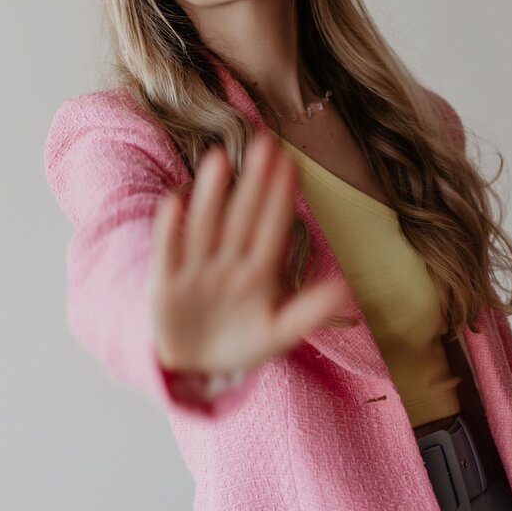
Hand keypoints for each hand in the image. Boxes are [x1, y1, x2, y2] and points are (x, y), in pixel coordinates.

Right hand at [146, 130, 348, 398]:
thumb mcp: (278, 332)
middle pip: (241, 218)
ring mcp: (196, 272)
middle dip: (253, 183)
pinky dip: (169, 231)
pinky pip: (168, 255)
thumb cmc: (242, 342)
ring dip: (211, 196)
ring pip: (205, 228)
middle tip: (265, 142)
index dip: (280, 197)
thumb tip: (346, 289)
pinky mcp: (165, 287)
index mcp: (259, 272)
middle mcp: (228, 264)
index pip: (272, 229)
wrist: (195, 368)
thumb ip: (309, 311)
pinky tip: (173, 200)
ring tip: (219, 158)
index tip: (292, 163)